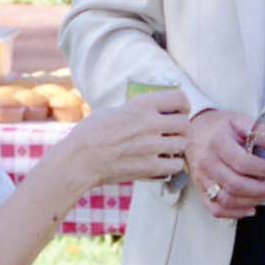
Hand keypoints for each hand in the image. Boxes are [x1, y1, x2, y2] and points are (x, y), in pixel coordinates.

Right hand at [70, 89, 189, 185]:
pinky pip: (176, 165)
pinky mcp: (150, 167)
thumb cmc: (90, 134)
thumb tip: (151, 112)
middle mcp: (150, 124)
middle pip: (185, 123)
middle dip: (181, 128)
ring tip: (167, 148)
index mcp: (141, 105)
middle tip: (173, 133)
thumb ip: (135, 111)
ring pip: (183, 144)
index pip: (179, 98)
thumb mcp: (113, 111)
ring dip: (177, 146)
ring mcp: (152, 146)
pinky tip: (163, 162)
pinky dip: (172, 164)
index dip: (183, 105)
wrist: (80, 160)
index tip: (180, 110)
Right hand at [186, 107, 264, 218]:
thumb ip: (258, 130)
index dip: (263, 169)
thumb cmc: (219, 126)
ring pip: (226, 200)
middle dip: (260, 189)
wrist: (193, 132)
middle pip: (235, 185)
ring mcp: (201, 179)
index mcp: (217, 143)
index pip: (242, 162)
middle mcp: (207, 163)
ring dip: (251, 201)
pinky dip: (234, 213)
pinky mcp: (200, 190)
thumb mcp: (238, 120)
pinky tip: (251, 208)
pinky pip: (215, 209)